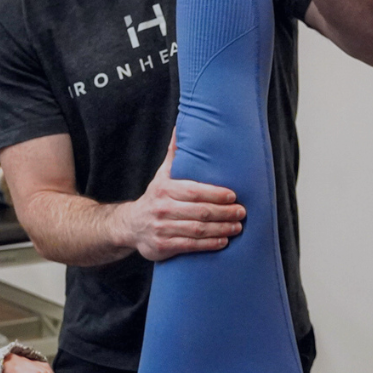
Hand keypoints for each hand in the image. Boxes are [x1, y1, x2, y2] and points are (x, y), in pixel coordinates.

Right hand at [115, 131, 244, 261]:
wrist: (131, 225)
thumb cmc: (155, 197)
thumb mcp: (162, 175)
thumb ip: (174, 155)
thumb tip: (181, 127)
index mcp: (164, 189)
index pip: (193, 191)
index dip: (215, 194)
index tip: (233, 196)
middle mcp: (162, 208)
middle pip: (199, 211)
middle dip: (223, 212)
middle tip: (242, 212)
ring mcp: (161, 228)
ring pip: (197, 230)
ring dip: (220, 229)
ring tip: (237, 226)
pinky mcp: (162, 246)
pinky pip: (190, 245)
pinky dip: (209, 244)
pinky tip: (223, 241)